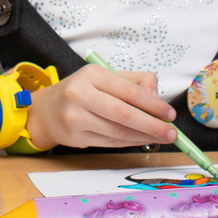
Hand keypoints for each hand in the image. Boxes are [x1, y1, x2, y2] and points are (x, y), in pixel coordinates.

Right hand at [26, 62, 175, 149]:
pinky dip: (130, 142)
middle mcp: (80, 95)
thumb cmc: (83, 91)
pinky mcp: (75, 136)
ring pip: (118, 132)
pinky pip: (110, 142)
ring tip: (160, 137)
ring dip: (144, 137)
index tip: (170, 114)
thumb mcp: (106, 77)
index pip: (129, 91)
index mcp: (92, 75)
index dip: (153, 105)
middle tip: (171, 132)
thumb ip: (136, 82)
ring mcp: (75, 117)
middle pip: (124, 114)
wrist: (46, 111)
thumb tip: (157, 99)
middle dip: (152, 126)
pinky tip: (141, 140)